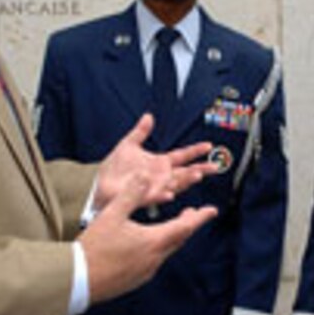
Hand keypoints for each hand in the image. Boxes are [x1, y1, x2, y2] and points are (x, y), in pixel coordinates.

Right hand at [78, 170, 217, 302]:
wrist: (77, 280)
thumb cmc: (95, 247)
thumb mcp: (112, 214)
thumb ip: (131, 194)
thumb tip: (145, 175)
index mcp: (153, 241)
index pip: (185, 226)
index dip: (200, 217)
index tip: (212, 211)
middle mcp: (155, 259)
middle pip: (179, 239)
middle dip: (188, 224)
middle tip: (193, 213)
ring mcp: (145, 272)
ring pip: (166, 251)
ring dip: (173, 236)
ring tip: (172, 226)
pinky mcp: (135, 280)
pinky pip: (154, 261)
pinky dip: (158, 248)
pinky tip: (147, 244)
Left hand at [94, 113, 215, 210]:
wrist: (100, 184)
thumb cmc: (115, 168)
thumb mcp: (128, 145)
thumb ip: (140, 131)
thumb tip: (148, 116)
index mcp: (160, 163)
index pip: (182, 156)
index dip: (195, 151)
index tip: (208, 146)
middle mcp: (161, 176)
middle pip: (185, 172)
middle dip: (199, 169)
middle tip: (213, 166)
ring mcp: (153, 187)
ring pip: (174, 184)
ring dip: (186, 181)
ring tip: (197, 175)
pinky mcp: (142, 196)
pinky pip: (154, 197)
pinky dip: (162, 196)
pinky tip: (170, 194)